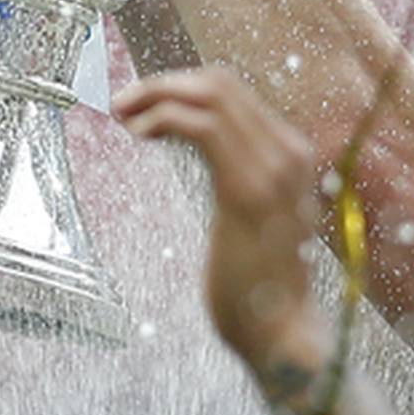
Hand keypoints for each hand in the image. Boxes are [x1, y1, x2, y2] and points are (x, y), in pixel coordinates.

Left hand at [113, 66, 326, 370]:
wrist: (283, 332)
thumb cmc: (261, 283)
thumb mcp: (257, 217)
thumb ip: (243, 179)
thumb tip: (215, 155)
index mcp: (291, 154)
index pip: (233, 91)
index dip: (180, 85)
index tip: (141, 103)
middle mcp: (288, 153)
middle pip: (220, 82)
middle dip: (162, 83)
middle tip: (122, 103)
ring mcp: (271, 170)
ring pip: (210, 94)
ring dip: (156, 95)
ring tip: (123, 115)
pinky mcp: (244, 191)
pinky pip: (200, 126)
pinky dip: (162, 118)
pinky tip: (139, 134)